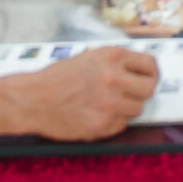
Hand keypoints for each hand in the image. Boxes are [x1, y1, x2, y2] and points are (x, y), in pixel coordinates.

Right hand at [6, 46, 160, 139]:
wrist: (32, 100)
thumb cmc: (57, 78)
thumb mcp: (89, 58)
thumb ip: (115, 63)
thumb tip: (140, 70)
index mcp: (111, 56)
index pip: (150, 64)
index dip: (151, 73)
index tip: (148, 78)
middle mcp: (114, 78)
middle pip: (149, 89)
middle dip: (142, 92)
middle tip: (131, 94)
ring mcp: (109, 103)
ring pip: (137, 109)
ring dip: (126, 108)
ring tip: (106, 104)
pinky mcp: (102, 125)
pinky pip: (121, 124)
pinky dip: (113, 122)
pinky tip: (96, 115)